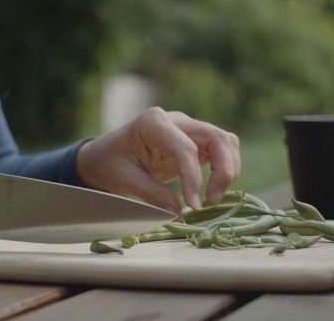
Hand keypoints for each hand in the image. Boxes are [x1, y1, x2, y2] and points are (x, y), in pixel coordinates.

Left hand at [76, 107, 240, 213]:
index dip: (194, 177)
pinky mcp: (195, 142)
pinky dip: (225, 169)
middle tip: (213, 200)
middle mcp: (176, 121)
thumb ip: (152, 195)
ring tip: (214, 197)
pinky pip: (221, 151)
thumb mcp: (125, 180)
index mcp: (154, 123)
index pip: (185, 147)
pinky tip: (214, 189)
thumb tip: (177, 213)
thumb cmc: (111, 163)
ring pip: (225, 141)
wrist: (105, 156)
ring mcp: (188, 129)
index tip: (194, 204)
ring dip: (228, 169)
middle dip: (223, 170)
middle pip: (217, 138)